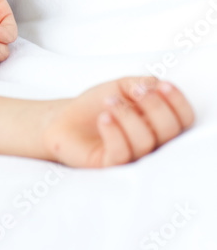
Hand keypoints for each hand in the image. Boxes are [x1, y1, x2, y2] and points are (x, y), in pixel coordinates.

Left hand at [41, 77, 194, 167]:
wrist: (65, 119)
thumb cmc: (97, 105)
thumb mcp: (122, 86)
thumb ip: (143, 83)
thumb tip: (156, 87)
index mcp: (158, 123)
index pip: (184, 119)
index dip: (177, 102)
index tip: (161, 85)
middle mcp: (151, 143)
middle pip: (170, 131)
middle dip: (154, 106)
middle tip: (133, 91)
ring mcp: (133, 157)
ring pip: (145, 142)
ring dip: (128, 115)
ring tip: (109, 102)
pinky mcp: (111, 166)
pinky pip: (122, 153)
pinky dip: (114, 131)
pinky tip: (103, 118)